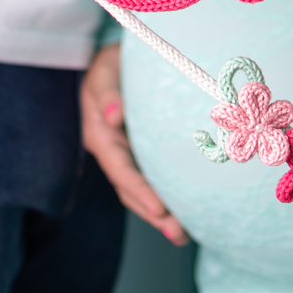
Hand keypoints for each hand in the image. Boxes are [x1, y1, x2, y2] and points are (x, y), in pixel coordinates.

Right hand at [81, 45, 188, 244]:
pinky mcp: (145, 152)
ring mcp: (129, 154)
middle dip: (154, 215)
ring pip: (144, 189)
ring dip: (162, 213)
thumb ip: (107, 92)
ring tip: (185, 233)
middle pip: (132, 190)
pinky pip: (156, 177)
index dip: (140, 192)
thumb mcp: (104, 71)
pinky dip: (170, 194)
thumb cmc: (111, 63)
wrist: (119, 58)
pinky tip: (191, 207)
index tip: (160, 209)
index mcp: (101, 136)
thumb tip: (114, 116)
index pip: (121, 170)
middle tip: (179, 234)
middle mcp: (114, 151)